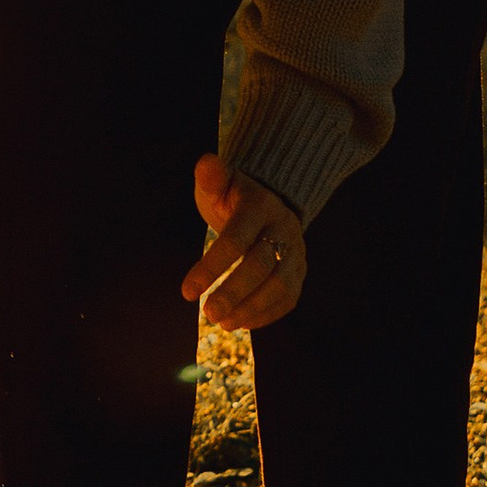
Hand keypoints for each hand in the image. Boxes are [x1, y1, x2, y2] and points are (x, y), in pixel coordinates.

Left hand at [182, 154, 307, 330]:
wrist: (269, 200)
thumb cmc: (232, 195)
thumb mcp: (218, 182)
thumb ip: (211, 177)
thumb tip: (206, 164)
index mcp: (260, 206)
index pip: (236, 240)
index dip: (211, 267)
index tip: (186, 292)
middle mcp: (284, 229)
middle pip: (261, 266)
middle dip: (233, 293)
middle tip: (207, 313)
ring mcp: (296, 253)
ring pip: (280, 287)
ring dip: (250, 309)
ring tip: (222, 322)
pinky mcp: (300, 272)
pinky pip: (289, 299)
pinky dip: (266, 315)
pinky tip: (241, 322)